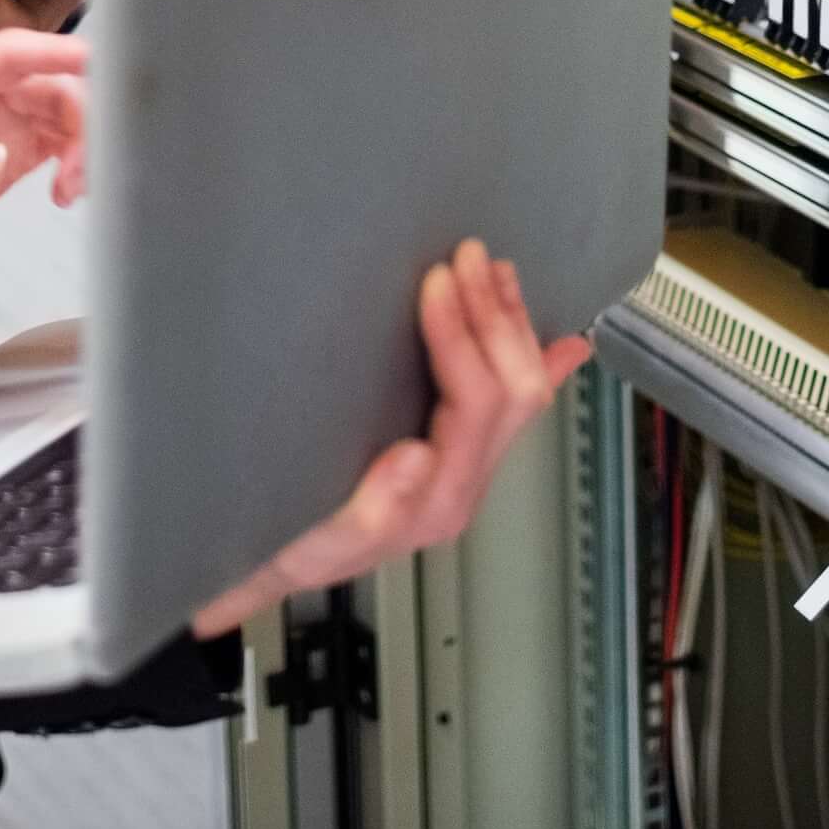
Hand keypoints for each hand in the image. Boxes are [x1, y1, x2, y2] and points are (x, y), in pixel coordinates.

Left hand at [0, 30, 85, 314]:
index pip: (9, 52)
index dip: (56, 53)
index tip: (101, 70)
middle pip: (52, 80)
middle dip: (83, 116)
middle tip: (81, 176)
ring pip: (64, 110)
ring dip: (86, 142)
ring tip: (74, 193)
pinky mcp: (5, 153)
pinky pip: (60, 141)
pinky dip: (79, 160)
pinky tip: (71, 193)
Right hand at [190, 242, 591, 639]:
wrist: (264, 570)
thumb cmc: (286, 553)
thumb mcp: (312, 542)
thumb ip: (369, 508)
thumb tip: (416, 457)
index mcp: (437, 498)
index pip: (476, 402)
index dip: (461, 336)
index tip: (436, 283)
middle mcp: (462, 482)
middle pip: (514, 390)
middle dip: (495, 317)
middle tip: (470, 259)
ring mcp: (464, 467)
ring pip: (521, 389)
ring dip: (512, 324)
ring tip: (500, 274)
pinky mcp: (454, 453)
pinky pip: (513, 407)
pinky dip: (540, 364)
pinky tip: (564, 346)